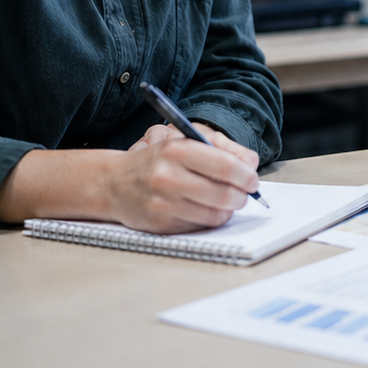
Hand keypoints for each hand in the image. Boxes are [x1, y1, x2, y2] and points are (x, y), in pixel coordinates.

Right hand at [107, 122, 260, 232]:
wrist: (114, 183)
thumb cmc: (157, 160)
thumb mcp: (186, 141)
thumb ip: (223, 147)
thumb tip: (252, 163)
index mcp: (176, 150)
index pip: (225, 165)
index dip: (246, 175)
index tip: (253, 179)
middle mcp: (168, 177)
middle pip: (224, 194)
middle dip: (242, 196)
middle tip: (245, 193)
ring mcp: (163, 204)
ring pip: (215, 214)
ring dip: (229, 209)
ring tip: (228, 201)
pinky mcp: (161, 225)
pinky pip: (200, 226)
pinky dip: (210, 219)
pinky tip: (207, 209)